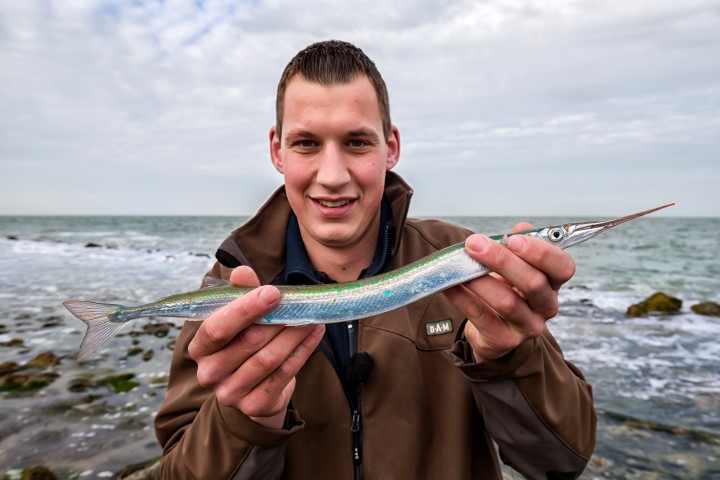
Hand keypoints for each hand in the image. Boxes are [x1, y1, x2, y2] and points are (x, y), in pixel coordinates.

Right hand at [188, 266, 324, 428]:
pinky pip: (284, 374)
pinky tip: (315, 334)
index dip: (245, 309)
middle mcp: (209, 373)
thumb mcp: (240, 317)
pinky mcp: (254, 406)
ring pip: (269, 358)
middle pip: (248, 342)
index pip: (217, 327)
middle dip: (277, 320)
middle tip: (299, 303)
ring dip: (294, 335)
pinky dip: (303, 351)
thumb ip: (240, 293)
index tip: (272, 292)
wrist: (253, 389)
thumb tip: (242, 272)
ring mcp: (230, 393)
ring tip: (311, 317)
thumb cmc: (245, 342)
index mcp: (200, 347)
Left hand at [444, 223, 575, 362]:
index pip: (563, 267)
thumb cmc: (506, 289)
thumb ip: (517, 244)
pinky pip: (481, 316)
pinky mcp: (504, 340)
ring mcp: (527, 326)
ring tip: (459, 265)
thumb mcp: (514, 265)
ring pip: (507, 302)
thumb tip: (521, 229)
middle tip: (474, 244)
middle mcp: (546, 306)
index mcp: (553, 282)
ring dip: (480, 280)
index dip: (541, 252)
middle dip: (501, 260)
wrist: (492, 330)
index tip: (513, 239)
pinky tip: (449, 284)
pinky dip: (462, 298)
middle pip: (533, 283)